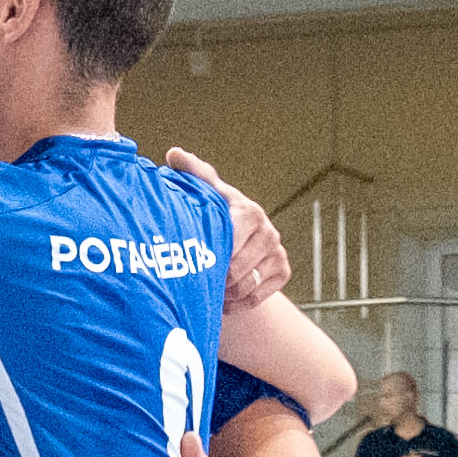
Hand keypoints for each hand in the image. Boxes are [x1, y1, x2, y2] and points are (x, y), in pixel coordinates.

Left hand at [166, 149, 290, 306]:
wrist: (243, 237)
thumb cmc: (218, 212)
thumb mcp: (206, 193)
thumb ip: (192, 173)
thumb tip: (174, 153)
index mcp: (249, 211)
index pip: (229, 241)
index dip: (210, 255)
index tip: (192, 261)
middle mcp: (269, 231)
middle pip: (236, 268)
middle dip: (214, 278)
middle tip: (196, 282)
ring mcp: (278, 253)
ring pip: (245, 285)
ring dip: (223, 294)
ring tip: (206, 292)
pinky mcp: (284, 271)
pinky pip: (256, 297)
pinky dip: (237, 303)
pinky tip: (222, 301)